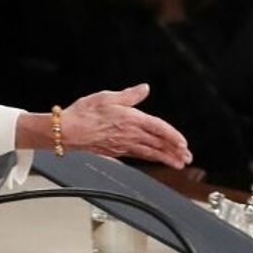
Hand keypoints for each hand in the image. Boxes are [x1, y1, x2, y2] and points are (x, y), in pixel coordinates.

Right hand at [62, 84, 191, 167]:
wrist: (65, 131)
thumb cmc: (83, 113)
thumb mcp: (107, 97)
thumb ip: (129, 95)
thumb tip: (145, 88)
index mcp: (131, 119)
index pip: (158, 128)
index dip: (173, 136)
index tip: (184, 143)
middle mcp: (129, 135)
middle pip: (157, 144)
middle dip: (174, 152)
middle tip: (187, 158)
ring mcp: (123, 146)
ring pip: (149, 153)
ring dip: (165, 158)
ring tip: (178, 164)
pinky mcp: (115, 152)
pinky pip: (137, 156)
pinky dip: (149, 159)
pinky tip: (154, 161)